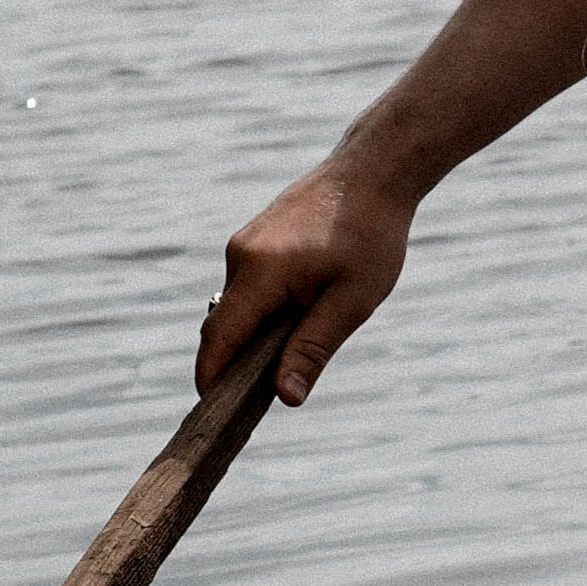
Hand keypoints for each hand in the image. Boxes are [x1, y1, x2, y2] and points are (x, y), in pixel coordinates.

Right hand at [197, 154, 413, 407]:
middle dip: (236, 363)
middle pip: (224, 326)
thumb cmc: (371, 235)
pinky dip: (264, 309)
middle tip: (268, 394)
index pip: (219, 338)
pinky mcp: (255, 239)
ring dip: (258, 333)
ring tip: (300, 345)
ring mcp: (244, 244)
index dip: (211, 379)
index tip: (213, 414)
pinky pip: (249, 287)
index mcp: (259, 271)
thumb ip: (313, 348)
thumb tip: (286, 397)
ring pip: (238, 306)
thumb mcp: (352, 301)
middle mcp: (240, 255)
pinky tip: (303, 311)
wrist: (375, 171)